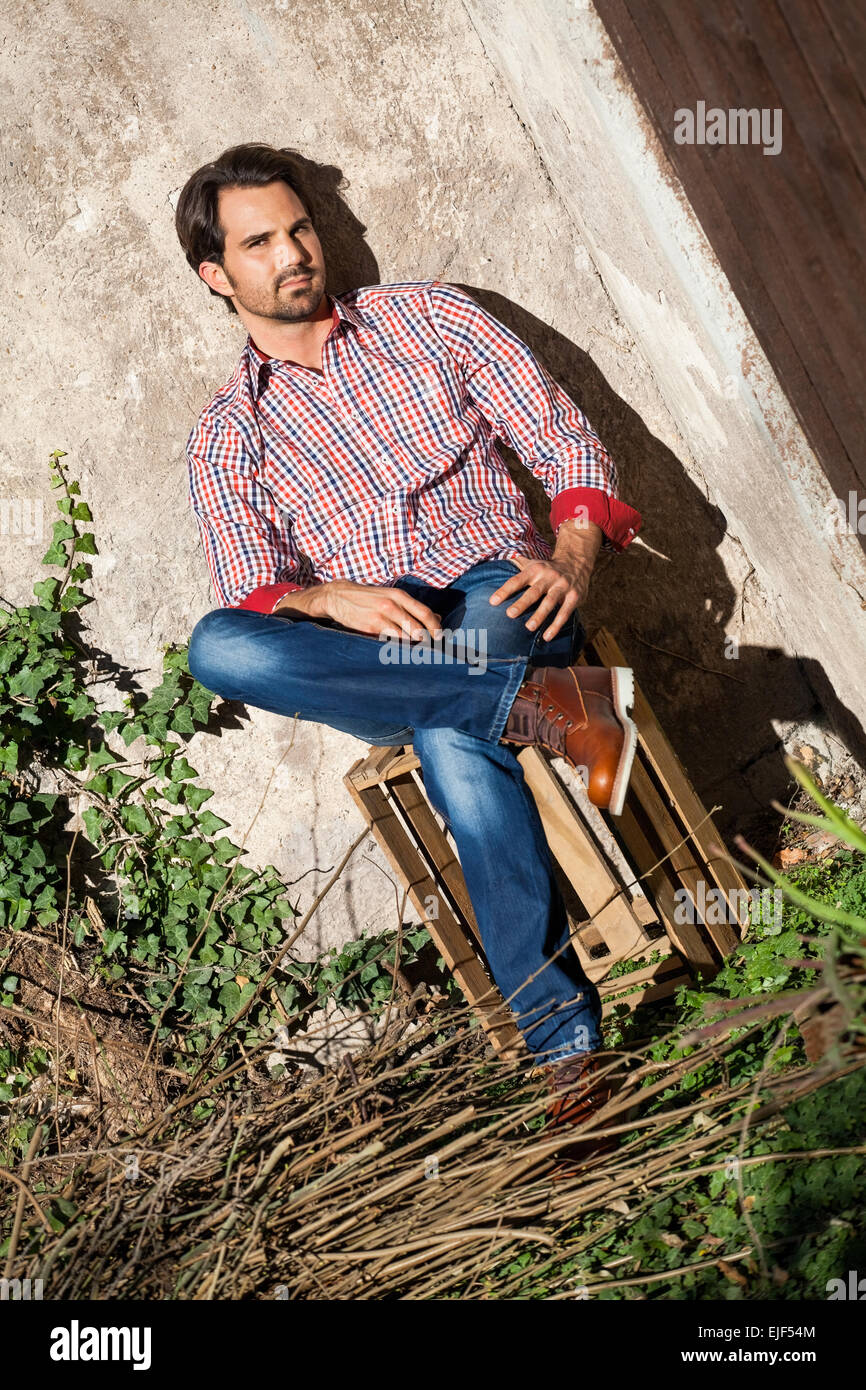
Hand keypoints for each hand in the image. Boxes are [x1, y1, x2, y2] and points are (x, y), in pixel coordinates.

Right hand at [299, 580, 443, 639]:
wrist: (339, 596)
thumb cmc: (369, 598)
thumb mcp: (391, 596)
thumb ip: (412, 608)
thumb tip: (437, 618)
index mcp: (399, 596)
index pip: (425, 613)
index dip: (435, 627)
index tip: (440, 638)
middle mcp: (392, 605)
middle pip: (417, 627)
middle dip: (426, 640)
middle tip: (430, 648)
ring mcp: (381, 617)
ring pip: (405, 636)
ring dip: (413, 646)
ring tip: (416, 652)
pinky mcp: (370, 628)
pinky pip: (389, 641)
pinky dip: (397, 647)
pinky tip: (399, 651)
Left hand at [488, 521, 602, 639]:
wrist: (577, 562)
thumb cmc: (548, 568)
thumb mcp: (532, 563)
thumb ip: (515, 566)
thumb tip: (492, 562)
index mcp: (535, 569)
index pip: (517, 580)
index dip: (505, 591)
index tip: (492, 602)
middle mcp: (549, 576)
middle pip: (534, 591)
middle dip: (522, 603)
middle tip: (510, 614)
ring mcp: (562, 586)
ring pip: (550, 602)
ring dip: (540, 615)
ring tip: (529, 627)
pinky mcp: (574, 596)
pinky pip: (565, 612)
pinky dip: (556, 625)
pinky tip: (547, 636)